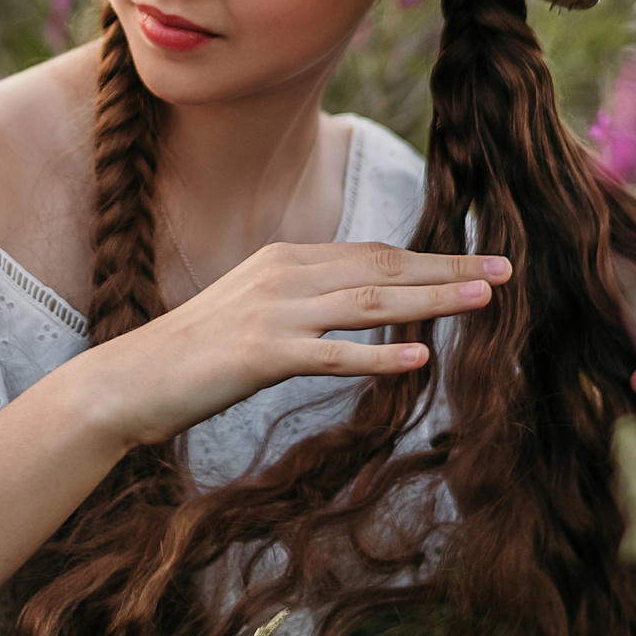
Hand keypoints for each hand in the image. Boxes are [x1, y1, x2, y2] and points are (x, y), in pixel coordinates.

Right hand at [76, 242, 511, 449]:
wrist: (129, 381)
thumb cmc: (194, 357)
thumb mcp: (256, 314)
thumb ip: (306, 303)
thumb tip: (362, 309)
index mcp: (285, 260)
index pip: (373, 254)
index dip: (431, 258)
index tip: (479, 262)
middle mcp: (284, 275)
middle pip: (382, 268)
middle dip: (448, 270)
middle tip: (506, 272)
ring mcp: (273, 313)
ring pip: (369, 303)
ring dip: (431, 301)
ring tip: (482, 302)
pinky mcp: (261, 354)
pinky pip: (332, 356)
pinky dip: (378, 357)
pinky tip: (417, 361)